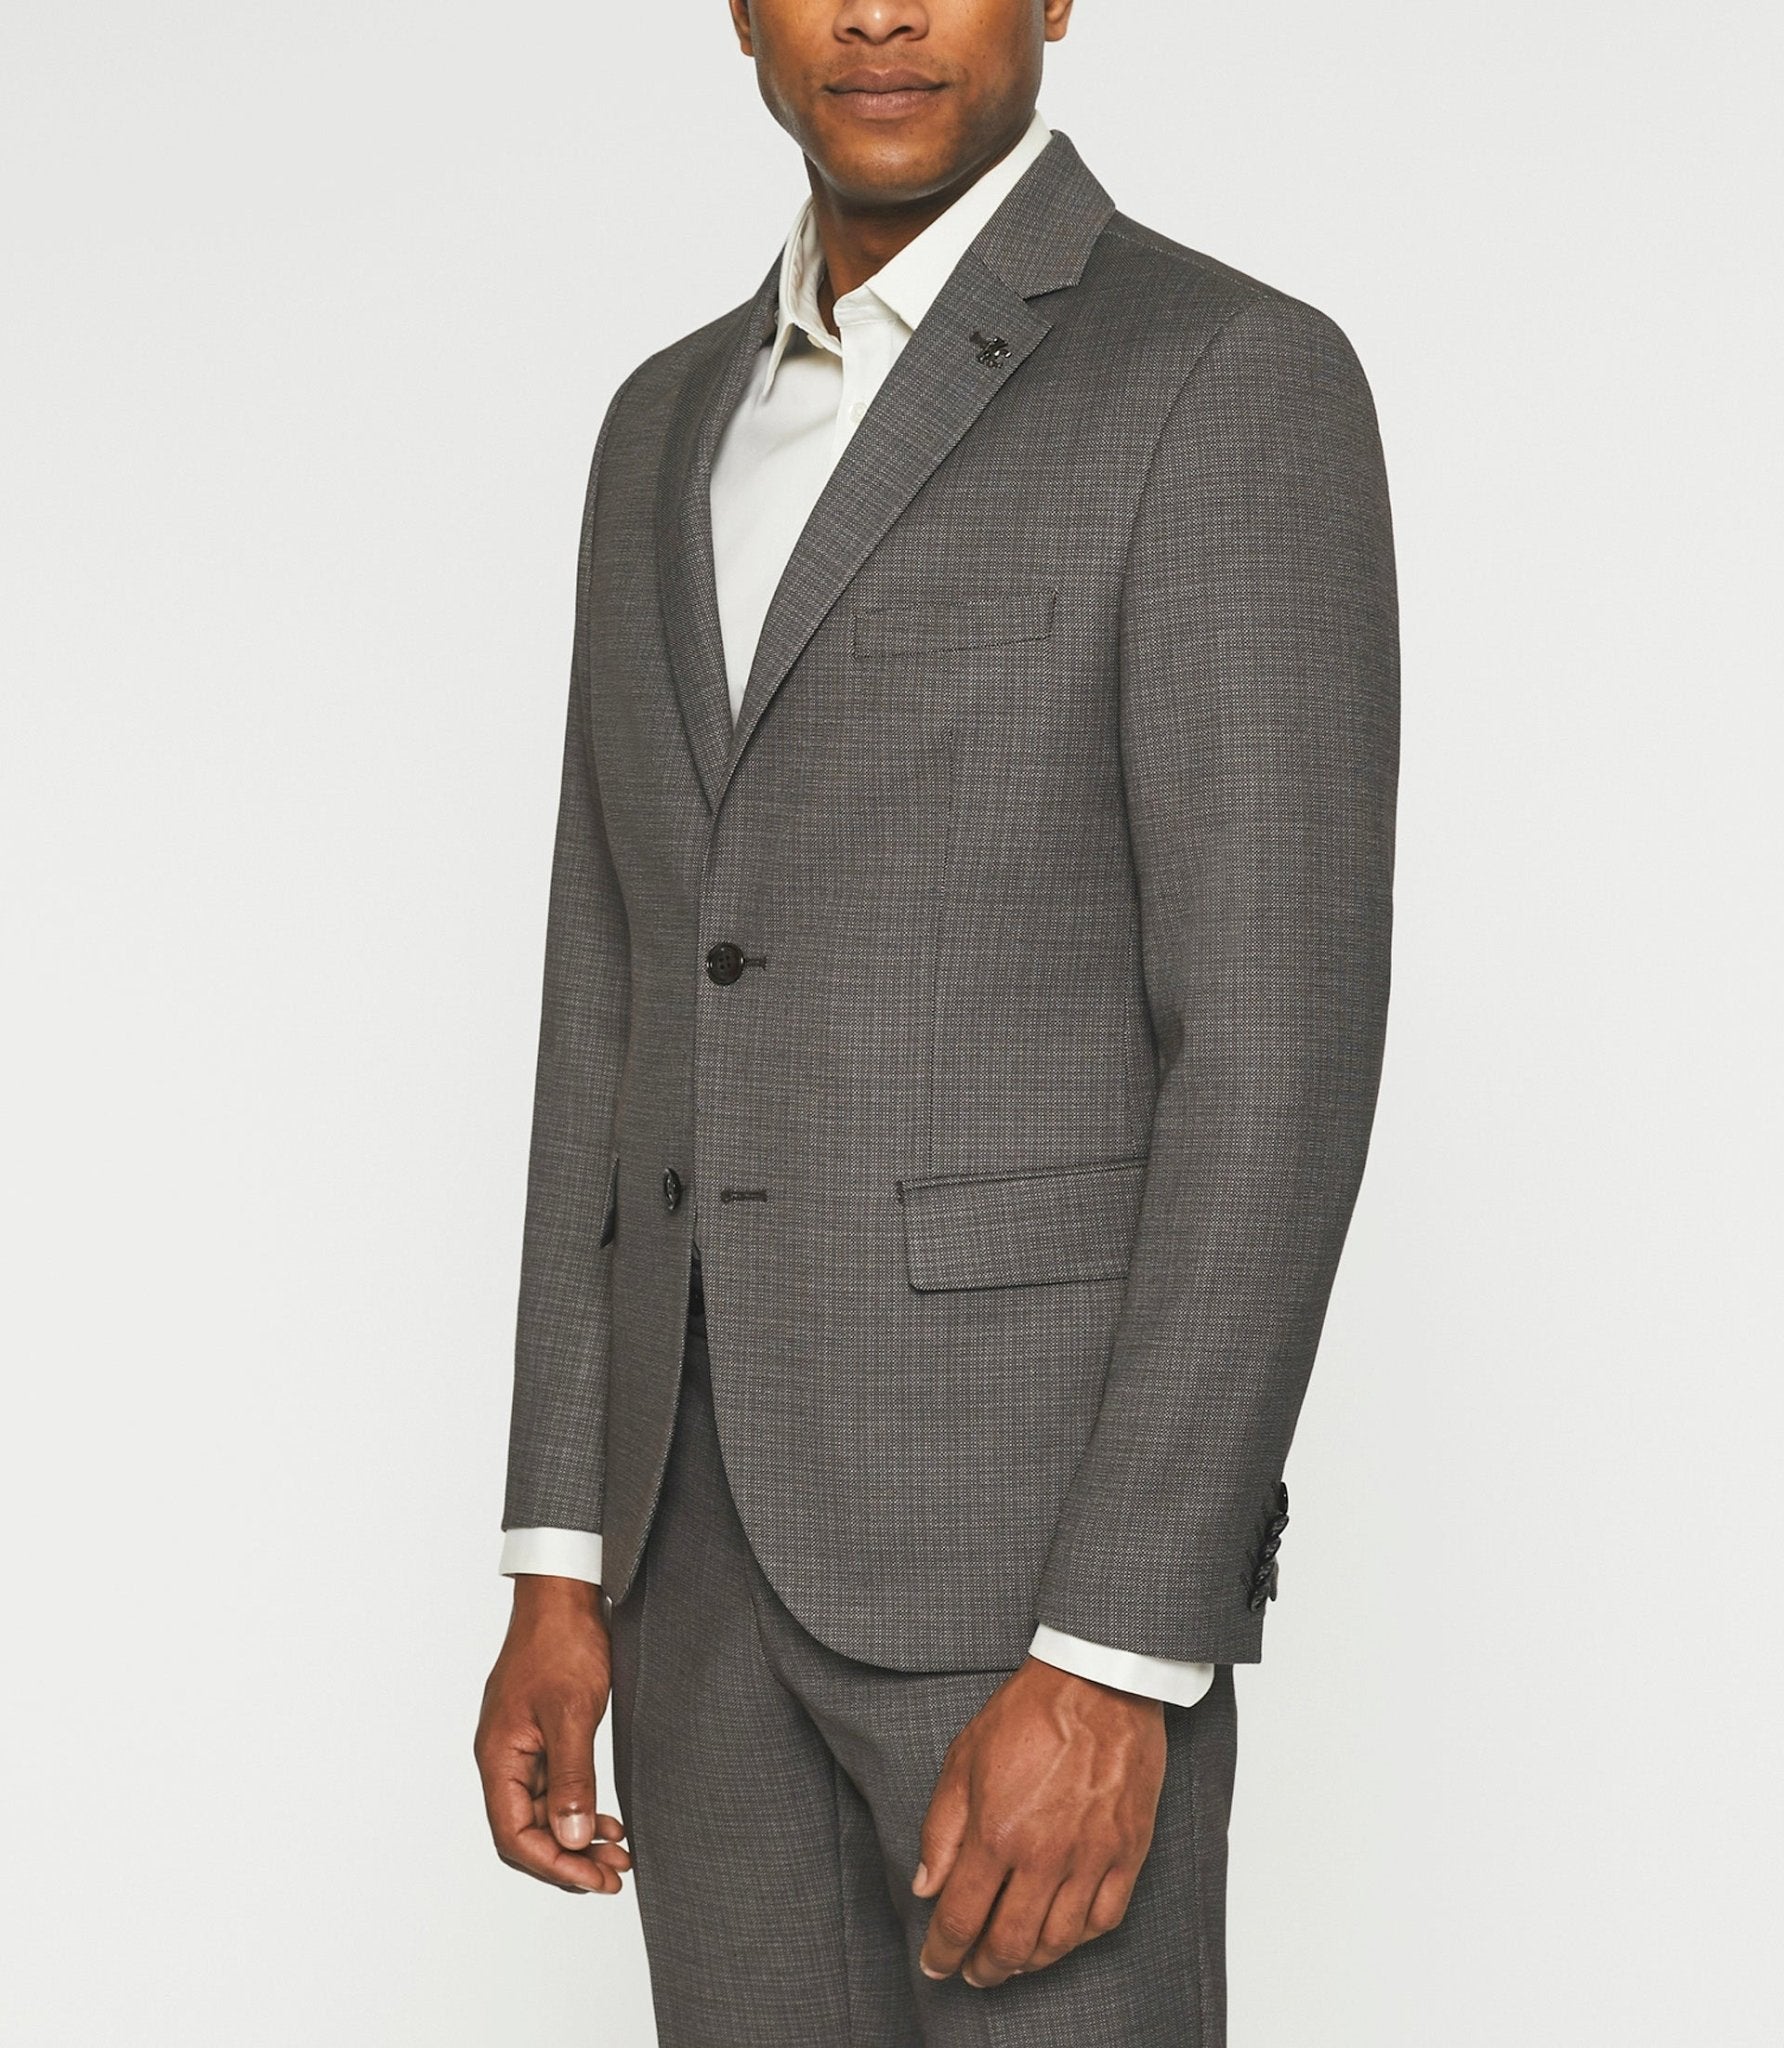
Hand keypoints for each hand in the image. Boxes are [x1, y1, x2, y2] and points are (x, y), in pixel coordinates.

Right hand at [474, 1574, 632, 1893]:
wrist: (564, 1593)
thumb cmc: (561, 1644)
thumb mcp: (572, 1714)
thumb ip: (572, 1778)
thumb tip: (571, 1839)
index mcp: (498, 1757)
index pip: (515, 1834)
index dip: (553, 1865)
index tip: (595, 1879)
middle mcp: (503, 1758)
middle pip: (528, 1831)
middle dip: (569, 1858)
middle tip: (615, 1875)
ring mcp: (522, 1746)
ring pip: (545, 1811)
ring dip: (579, 1836)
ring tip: (619, 1853)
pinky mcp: (541, 1734)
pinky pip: (555, 1786)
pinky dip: (580, 1807)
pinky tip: (608, 1819)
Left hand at [913, 1655, 1165, 1988]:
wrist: (1097, 1680)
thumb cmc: (1029, 1712)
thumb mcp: (964, 1758)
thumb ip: (942, 1829)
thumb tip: (927, 1887)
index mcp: (997, 1832)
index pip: (961, 1916)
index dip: (943, 1950)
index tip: (935, 1964)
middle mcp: (1044, 1855)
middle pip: (1010, 1942)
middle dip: (984, 1969)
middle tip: (972, 1973)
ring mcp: (1091, 1856)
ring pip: (1059, 1941)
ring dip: (1030, 1961)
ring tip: (1012, 1961)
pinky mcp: (1128, 1850)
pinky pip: (1106, 1918)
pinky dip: (1080, 1939)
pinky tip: (1063, 1935)